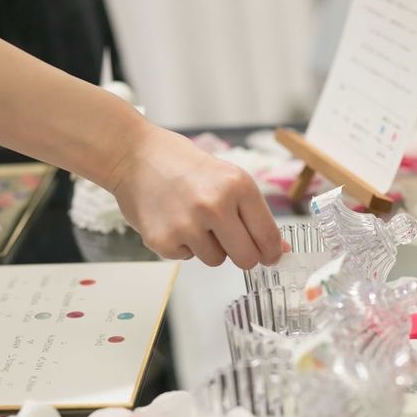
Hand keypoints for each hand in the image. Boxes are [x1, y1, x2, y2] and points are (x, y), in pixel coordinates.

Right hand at [110, 124, 284, 268]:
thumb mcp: (228, 179)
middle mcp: (215, 206)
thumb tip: (281, 248)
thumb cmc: (184, 165)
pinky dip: (182, 246)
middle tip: (232, 243)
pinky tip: (172, 221)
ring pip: (216, 261)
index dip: (271, 252)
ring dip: (209, 247)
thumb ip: (255, 215)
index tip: (270, 256)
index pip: (267, 236)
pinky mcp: (163, 240)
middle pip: (246, 259)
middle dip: (244, 256)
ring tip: (192, 219)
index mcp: (238, 186)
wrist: (134, 155)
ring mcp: (187, 225)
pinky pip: (186, 258)